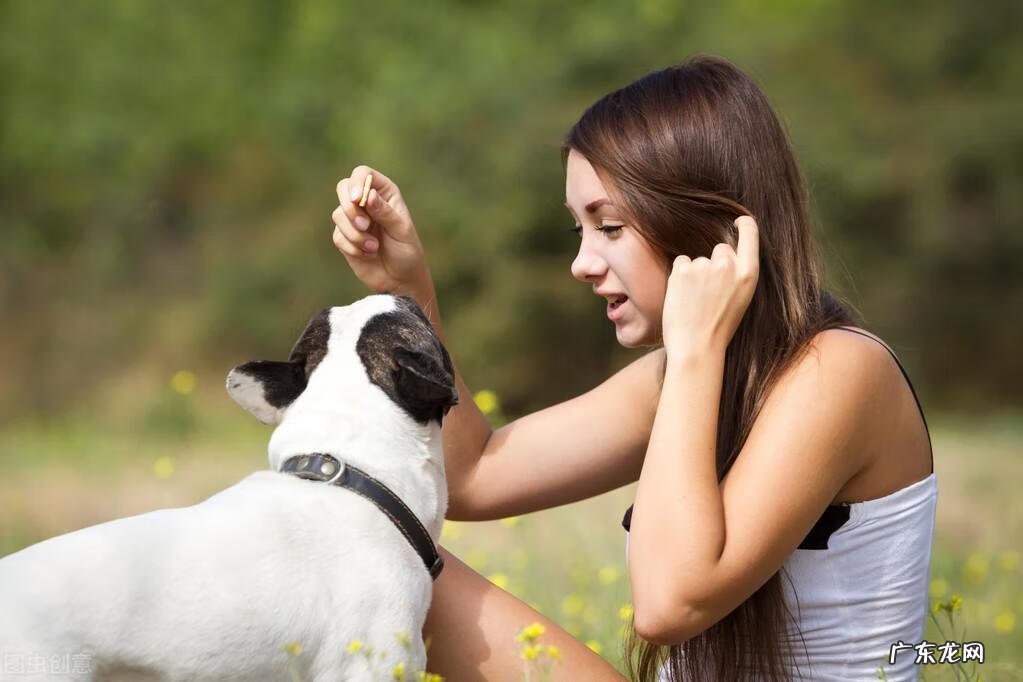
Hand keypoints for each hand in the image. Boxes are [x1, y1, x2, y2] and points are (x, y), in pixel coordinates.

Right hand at [331, 165, 430, 295]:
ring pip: (338, 214)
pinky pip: (338, 236)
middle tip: (364, 225)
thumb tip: (368, 195)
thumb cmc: (407, 252)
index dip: (357, 182)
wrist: (400, 279)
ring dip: (355, 234)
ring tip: (374, 247)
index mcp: (384, 193)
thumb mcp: (401, 231)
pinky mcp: (345, 237)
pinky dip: (352, 246)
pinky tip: (368, 254)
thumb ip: (385, 212)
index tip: (356, 198)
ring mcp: (354, 219)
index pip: (363, 174)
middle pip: (343, 188)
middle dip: (350, 208)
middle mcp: (366, 202)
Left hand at [661, 215, 759, 357]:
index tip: (738, 220)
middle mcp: (728, 265)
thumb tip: (726, 252)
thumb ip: (736, 274)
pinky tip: (682, 296)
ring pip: (698, 259)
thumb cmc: (719, 328)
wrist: (697, 347)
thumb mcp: (740, 299)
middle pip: (721, 248)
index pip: (750, 233)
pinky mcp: (683, 269)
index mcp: (749, 274)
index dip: (744, 223)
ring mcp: (705, 266)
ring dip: (694, 274)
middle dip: (714, 262)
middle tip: (709, 292)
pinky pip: (681, 262)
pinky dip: (679, 276)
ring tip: (695, 301)